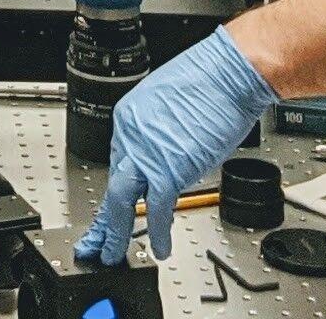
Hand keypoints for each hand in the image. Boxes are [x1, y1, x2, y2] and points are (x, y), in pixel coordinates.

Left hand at [75, 28, 278, 266]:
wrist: (231, 72)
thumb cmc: (212, 78)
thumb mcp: (170, 101)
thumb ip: (161, 130)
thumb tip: (169, 150)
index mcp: (130, 116)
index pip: (120, 162)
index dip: (120, 189)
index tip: (113, 205)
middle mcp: (131, 134)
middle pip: (111, 185)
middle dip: (102, 220)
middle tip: (95, 242)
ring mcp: (146, 153)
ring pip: (121, 202)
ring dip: (116, 233)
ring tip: (112, 254)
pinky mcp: (168, 169)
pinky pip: (156, 210)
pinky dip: (157, 233)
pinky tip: (160, 248)